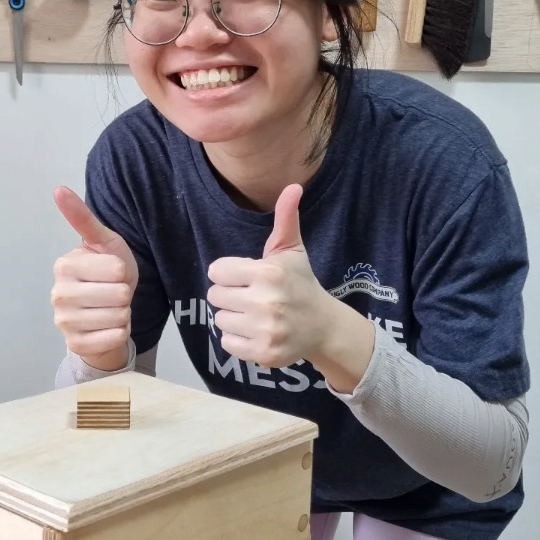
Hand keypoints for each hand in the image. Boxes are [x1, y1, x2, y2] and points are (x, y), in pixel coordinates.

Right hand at [52, 187, 138, 370]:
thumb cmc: (106, 272)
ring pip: (118, 317)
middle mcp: (58, 294)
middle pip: (120, 295)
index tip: (112, 272)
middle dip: (124, 294)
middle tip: (113, 292)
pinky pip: (114, 338)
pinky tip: (109, 326)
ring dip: (124, 313)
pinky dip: (120, 332)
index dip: (123, 271)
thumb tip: (59, 189)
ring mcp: (64, 322)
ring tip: (112, 308)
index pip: (117, 270)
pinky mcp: (75, 344)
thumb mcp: (103, 242)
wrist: (105, 310)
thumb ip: (82, 217)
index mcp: (64, 266)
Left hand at [206, 184, 334, 368]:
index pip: (216, 271)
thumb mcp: (292, 250)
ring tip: (255, 315)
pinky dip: (238, 339)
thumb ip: (286, 218)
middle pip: (215, 296)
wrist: (323, 326)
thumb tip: (293, 186)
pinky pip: (228, 343)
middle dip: (230, 295)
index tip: (246, 277)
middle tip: (252, 297)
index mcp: (268, 273)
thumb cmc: (300, 283)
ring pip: (220, 319)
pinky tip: (256, 331)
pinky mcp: (264, 353)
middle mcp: (266, 301)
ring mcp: (266, 330)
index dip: (229, 273)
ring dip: (233, 317)